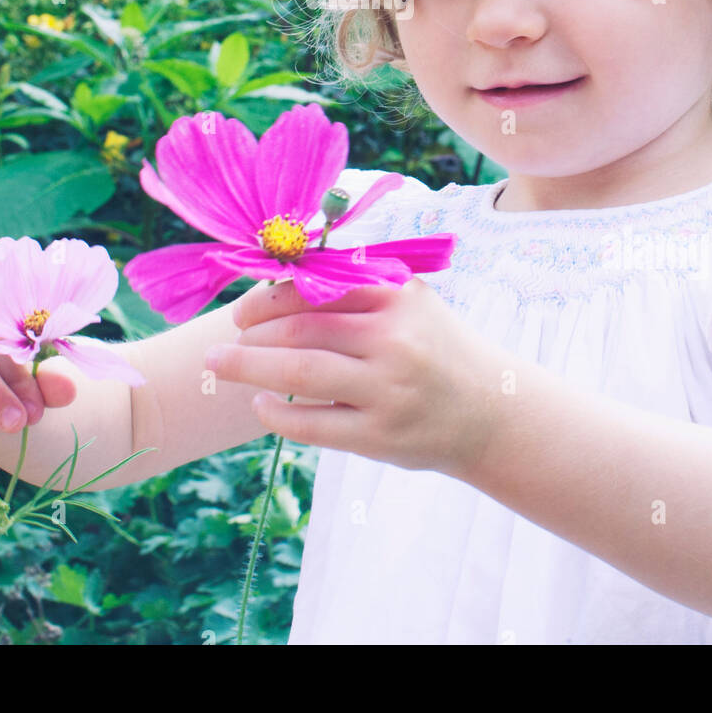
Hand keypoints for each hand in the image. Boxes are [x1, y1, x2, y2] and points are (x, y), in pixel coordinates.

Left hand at [209, 275, 505, 476]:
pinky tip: (260, 403)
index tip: (243, 307)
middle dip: (251, 332)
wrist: (490, 410)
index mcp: (397, 296)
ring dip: (249, 366)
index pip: (317, 286)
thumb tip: (277, 277)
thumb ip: (356, 285)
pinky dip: (276, 413)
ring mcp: (387, 390)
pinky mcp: (380, 435)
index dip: (269, 295)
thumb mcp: (409, 301)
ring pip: (299, 372)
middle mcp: (393, 339)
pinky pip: (311, 424)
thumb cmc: (434, 347)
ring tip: (221, 364)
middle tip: (226, 336)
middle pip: (300, 329)